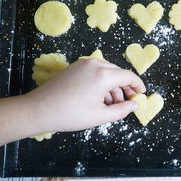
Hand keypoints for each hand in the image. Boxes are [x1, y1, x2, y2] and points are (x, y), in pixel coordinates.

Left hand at [27, 59, 145, 132]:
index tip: (142, 94)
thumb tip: (134, 105)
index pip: (128, 76)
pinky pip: (96, 72)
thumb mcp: (100, 116)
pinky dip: (102, 83)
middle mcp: (95, 64)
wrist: (38, 109)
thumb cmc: (69, 114)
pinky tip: (100, 98)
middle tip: (128, 101)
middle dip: (125, 87)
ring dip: (113, 86)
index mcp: (103, 75)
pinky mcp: (75, 67)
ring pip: (107, 72)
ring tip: (112, 104)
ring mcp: (84, 64)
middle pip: (118, 72)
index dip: (138, 85)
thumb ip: (121, 110)